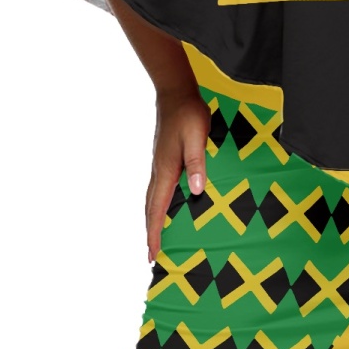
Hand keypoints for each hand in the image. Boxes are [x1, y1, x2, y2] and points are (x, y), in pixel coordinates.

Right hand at [144, 85, 210, 262]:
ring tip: (156, 236)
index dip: (154, 232)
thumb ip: (197, 163)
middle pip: (150, 208)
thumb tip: (195, 190)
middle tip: (152, 255)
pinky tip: (166, 206)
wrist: (176, 93)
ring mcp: (160, 165)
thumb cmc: (189, 114)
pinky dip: (158, 204)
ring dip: (152, 219)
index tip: (152, 253)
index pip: (157, 208)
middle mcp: (159, 171)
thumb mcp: (198, 138)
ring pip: (152, 199)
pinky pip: (159, 188)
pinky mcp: (164, 159)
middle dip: (150, 232)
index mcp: (166, 170)